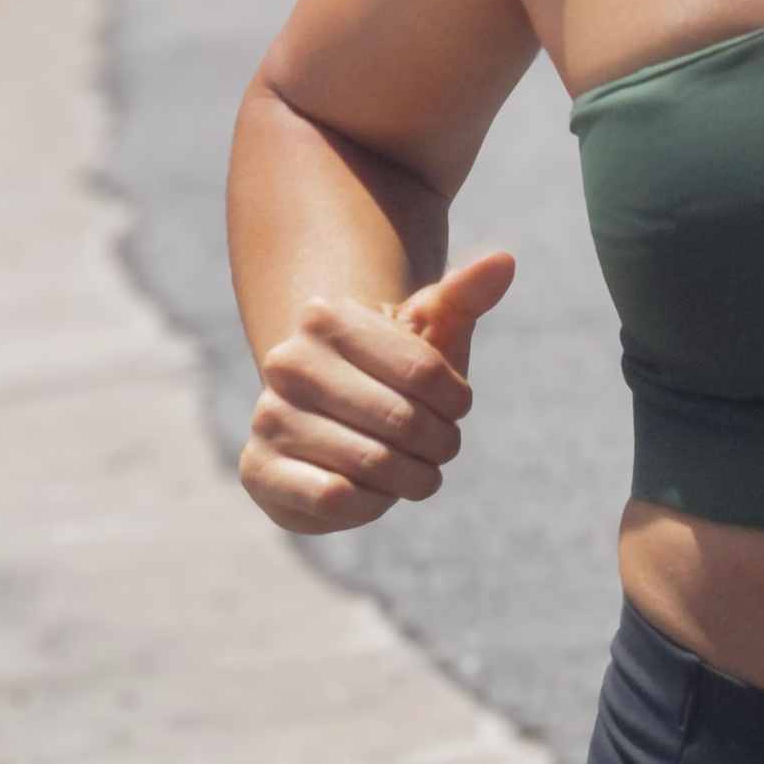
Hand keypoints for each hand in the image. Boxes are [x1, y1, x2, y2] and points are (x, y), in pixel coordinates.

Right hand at [239, 248, 513, 532]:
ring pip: (373, 463)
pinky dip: (371, 503)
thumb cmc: (390, 368)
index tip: (458, 406)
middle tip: (443, 447)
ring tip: (417, 471)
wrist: (326, 413)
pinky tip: (377, 491)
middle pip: (402, 420)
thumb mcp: (428, 331)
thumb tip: (504, 260)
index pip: (423, 370)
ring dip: (413, 478)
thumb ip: (465, 295)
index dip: (456, 399)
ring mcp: (269, 417)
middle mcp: (289, 362)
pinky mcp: (258, 471)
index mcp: (328, 316)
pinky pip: (334, 499)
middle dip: (440, 443)